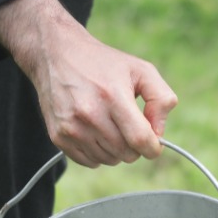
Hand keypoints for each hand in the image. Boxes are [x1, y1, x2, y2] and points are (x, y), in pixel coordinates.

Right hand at [0, 0, 178, 166]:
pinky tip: (96, 131)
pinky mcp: (59, 137)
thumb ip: (161, 99)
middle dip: (135, 146)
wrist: (56, 55)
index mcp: (113, 96)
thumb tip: (158, 133)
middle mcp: (90, 114)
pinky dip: (99, 152)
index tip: (154, 144)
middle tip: (130, 126)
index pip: (140, 139)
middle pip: (126, 153)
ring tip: (111, 124)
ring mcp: (72, 128)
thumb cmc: (103, 63)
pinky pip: (90, 161)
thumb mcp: (141, 69)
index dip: (153, 147)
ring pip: (109, 160)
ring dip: (117, 149)